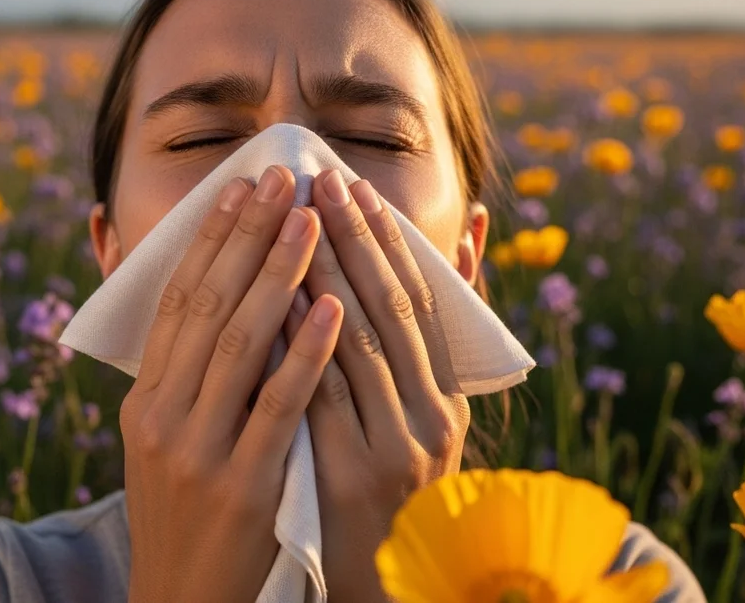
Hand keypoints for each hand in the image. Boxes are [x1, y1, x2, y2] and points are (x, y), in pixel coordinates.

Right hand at [119, 165, 344, 602]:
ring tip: (311, 220)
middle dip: (248, 236)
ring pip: (239, 344)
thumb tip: (219, 303)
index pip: (178, 300)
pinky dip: (304, 352)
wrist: (180, 601)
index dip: (212, 238)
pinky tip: (332, 308)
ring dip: (278, 275)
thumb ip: (187, 379)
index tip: (242, 187)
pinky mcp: (241, 484)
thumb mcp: (165, 442)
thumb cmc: (186, 513)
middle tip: (282, 177)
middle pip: (207, 306)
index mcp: (144, 399)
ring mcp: (198, 450)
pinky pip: (277, 405)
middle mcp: (162, 416)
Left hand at [284, 169, 470, 602]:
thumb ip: (439, 331)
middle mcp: (429, 422)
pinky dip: (296, 344)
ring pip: (352, 347)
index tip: (351, 188)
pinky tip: (272, 299)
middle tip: (316, 181)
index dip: (386, 241)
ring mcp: (391, 451)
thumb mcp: (424, 414)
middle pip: (387, 312)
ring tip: (290, 220)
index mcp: (447, 401)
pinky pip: (316, 396)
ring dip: (321, 276)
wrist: (375, 581)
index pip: (417, 301)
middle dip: (349, 241)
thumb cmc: (388, 488)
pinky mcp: (347, 479)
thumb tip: (472, 233)